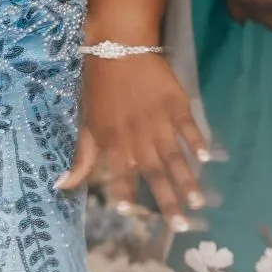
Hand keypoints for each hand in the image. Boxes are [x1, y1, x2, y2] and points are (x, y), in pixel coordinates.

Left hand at [59, 52, 209, 229]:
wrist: (118, 45)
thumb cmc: (99, 86)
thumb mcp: (86, 121)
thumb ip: (82, 157)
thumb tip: (61, 187)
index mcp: (112, 139)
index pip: (119, 173)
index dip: (123, 193)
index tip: (129, 214)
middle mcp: (136, 134)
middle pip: (153, 171)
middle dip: (166, 200)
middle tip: (180, 226)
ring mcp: (158, 120)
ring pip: (173, 155)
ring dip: (187, 179)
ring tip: (198, 202)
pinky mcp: (176, 104)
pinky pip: (189, 126)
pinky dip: (198, 141)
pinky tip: (209, 158)